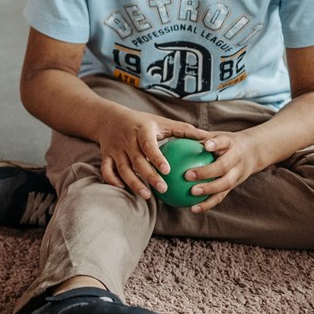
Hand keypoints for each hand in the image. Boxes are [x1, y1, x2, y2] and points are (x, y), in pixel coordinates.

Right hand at [94, 110, 209, 199]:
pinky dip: (113, 181)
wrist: (109, 119)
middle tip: (163, 189)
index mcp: (141, 131)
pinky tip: (125, 189)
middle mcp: (127, 141)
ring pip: (122, 169)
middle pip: (137, 161)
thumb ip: (183, 130)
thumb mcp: (161, 122)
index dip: (157, 158)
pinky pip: (106, 171)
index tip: (167, 170)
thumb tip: (207, 137)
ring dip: (133, 183)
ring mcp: (115, 150)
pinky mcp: (106, 156)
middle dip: (149, 176)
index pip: (149, 145)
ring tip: (147, 195)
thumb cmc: (141, 122)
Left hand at [178, 128, 266, 212]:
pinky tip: (193, 209)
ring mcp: (236, 174)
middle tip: (187, 175)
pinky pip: (221, 196)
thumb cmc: (224, 142)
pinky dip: (207, 204)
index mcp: (230, 144)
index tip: (205, 146)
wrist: (252, 152)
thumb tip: (173, 135)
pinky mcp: (233, 186)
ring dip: (208, 189)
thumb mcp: (216, 135)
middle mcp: (236, 159)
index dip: (216, 144)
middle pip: (224, 167)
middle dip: (207, 172)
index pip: (224, 142)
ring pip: (224, 184)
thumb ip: (198, 136)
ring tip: (191, 193)